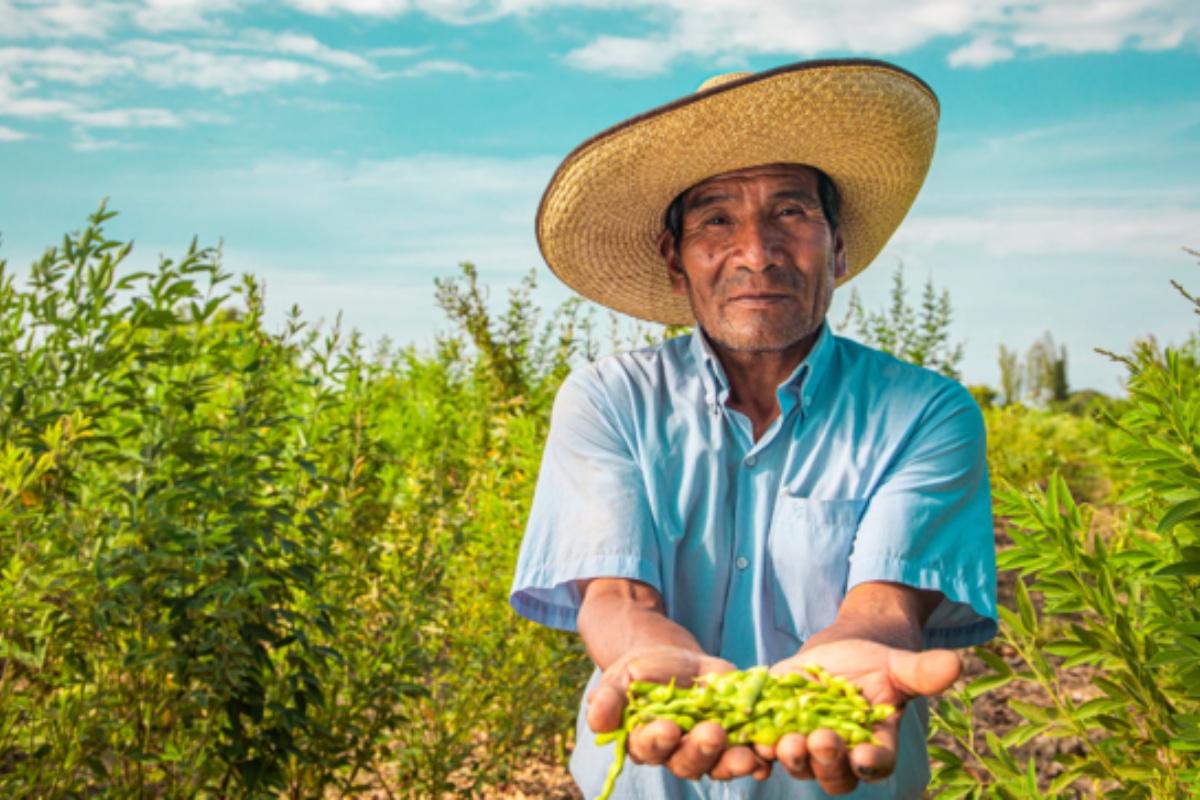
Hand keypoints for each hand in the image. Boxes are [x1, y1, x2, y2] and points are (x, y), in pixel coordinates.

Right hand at [587, 646, 772, 781]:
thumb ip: (609, 698)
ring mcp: (707, 749)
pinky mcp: (734, 739)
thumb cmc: (642, 671)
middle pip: (687, 762)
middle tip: (713, 733)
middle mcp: (676, 753)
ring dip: (733, 762)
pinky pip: (748, 755)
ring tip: (747, 754)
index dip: (658, 741)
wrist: (673, 660)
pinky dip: (759, 757)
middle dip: (701, 750)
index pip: (649, 747)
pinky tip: (766, 752)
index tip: (667, 728)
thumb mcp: (623, 676)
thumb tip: (598, 719)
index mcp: (644, 741)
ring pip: (719, 764)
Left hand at [761, 640, 960, 795]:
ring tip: (785, 740)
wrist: (838, 654)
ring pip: (800, 764)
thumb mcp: (898, 665)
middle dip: (827, 761)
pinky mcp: (776, 730)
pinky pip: (766, 746)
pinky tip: (752, 738)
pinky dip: (759, 746)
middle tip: (821, 741)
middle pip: (835, 774)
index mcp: (876, 744)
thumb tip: (955, 664)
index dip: (870, 762)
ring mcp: (807, 745)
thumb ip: (922, 672)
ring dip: (792, 757)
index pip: (876, 763)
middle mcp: (842, 755)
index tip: (865, 754)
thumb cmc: (876, 663)